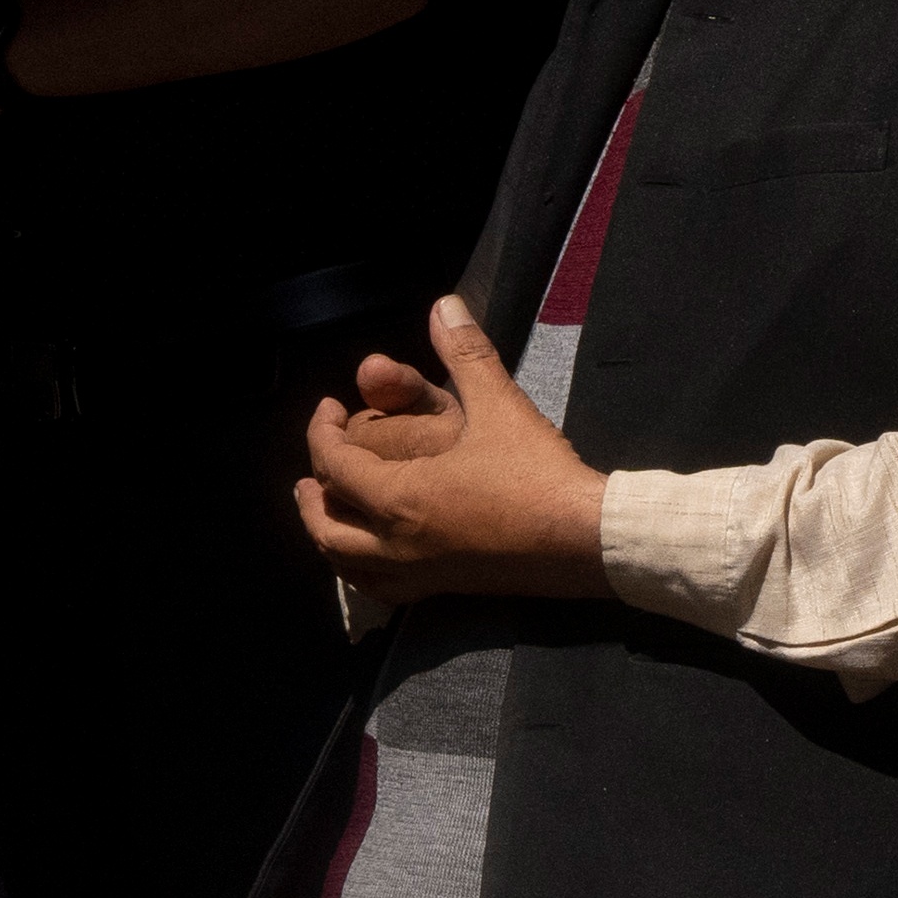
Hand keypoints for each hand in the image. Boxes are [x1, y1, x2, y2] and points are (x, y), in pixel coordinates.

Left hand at [294, 295, 612, 598]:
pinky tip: (377, 562)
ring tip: (333, 518)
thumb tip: (444, 305)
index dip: (321, 433)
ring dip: (330, 539)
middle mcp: (399, 544)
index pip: (335, 466)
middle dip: (311, 496)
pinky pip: (384, 591)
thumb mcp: (500, 407)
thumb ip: (466, 354)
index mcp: (400, 499)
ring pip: (349, 567)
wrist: (586, 539)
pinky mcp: (447, 590)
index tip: (330, 408)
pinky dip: (365, 575)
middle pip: (327, 527)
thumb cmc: (539, 475)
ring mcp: (422, 574)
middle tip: (312, 473)